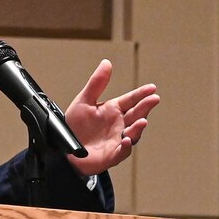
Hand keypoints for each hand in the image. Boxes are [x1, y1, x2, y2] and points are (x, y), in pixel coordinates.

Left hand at [63, 59, 158, 176]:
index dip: (141, 94)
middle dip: (145, 107)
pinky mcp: (112, 155)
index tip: (152, 88)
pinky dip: (126, 147)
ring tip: (142, 121)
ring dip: (138, 128)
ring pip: (133, 133)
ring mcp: (117, 140)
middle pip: (136, 115)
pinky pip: (122, 152)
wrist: (65, 149)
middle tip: (154, 99)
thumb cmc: (75, 126)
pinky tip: (126, 140)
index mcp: (113, 110)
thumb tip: (106, 63)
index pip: (131, 100)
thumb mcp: (84, 101)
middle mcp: (118, 125)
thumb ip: (96, 83)